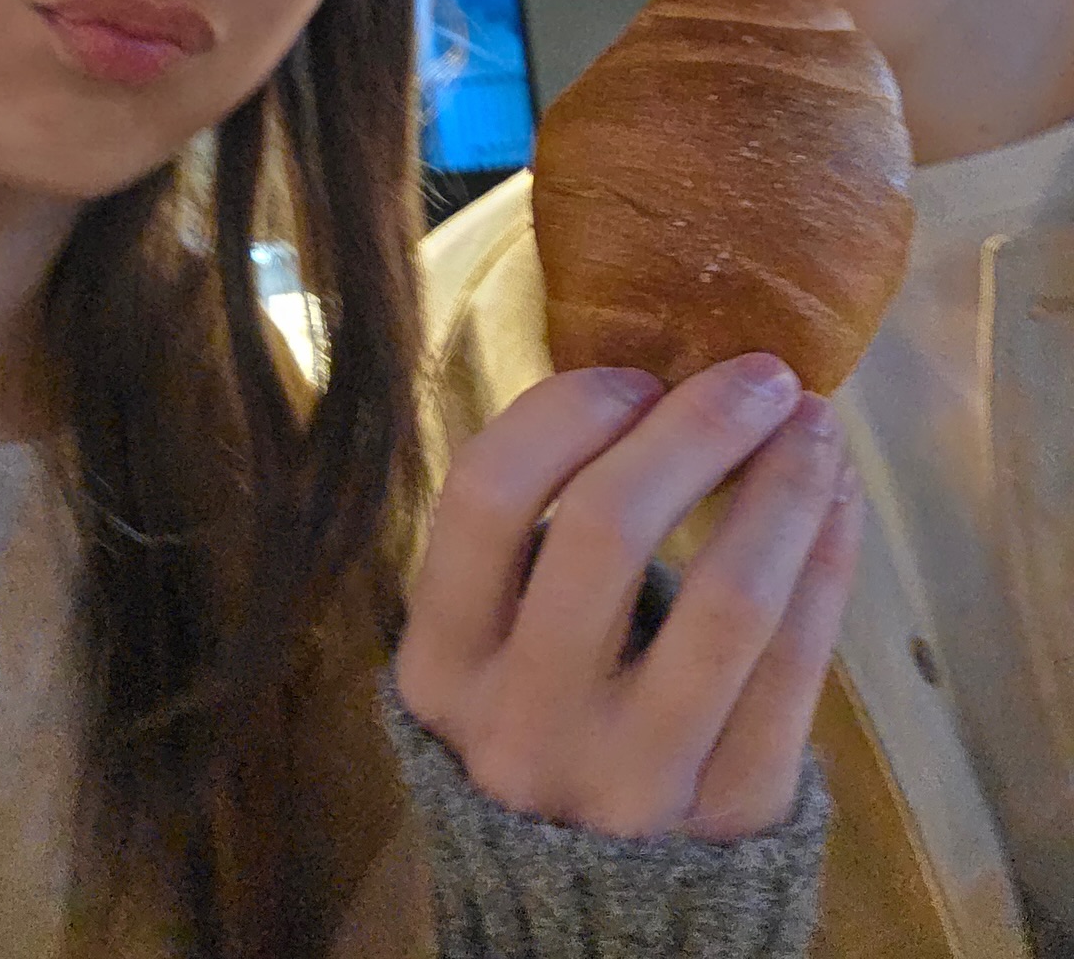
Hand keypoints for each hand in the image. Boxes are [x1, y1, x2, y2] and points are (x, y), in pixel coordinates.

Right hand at [395, 354, 861, 840]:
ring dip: (785, 485)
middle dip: (696, 425)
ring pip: (729, 600)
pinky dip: (827, 560)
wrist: (580, 913)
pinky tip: (835, 497)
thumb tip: (656, 388)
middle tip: (754, 373)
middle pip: (608, 527)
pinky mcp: (730, 811)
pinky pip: (798, 664)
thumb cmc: (536, 722)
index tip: (630, 378)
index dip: (567, 411)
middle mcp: (522, 723)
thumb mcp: (486, 646)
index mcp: (442, 663)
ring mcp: (630, 778)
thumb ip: (532, 542)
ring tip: (813, 422)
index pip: (486, 494)